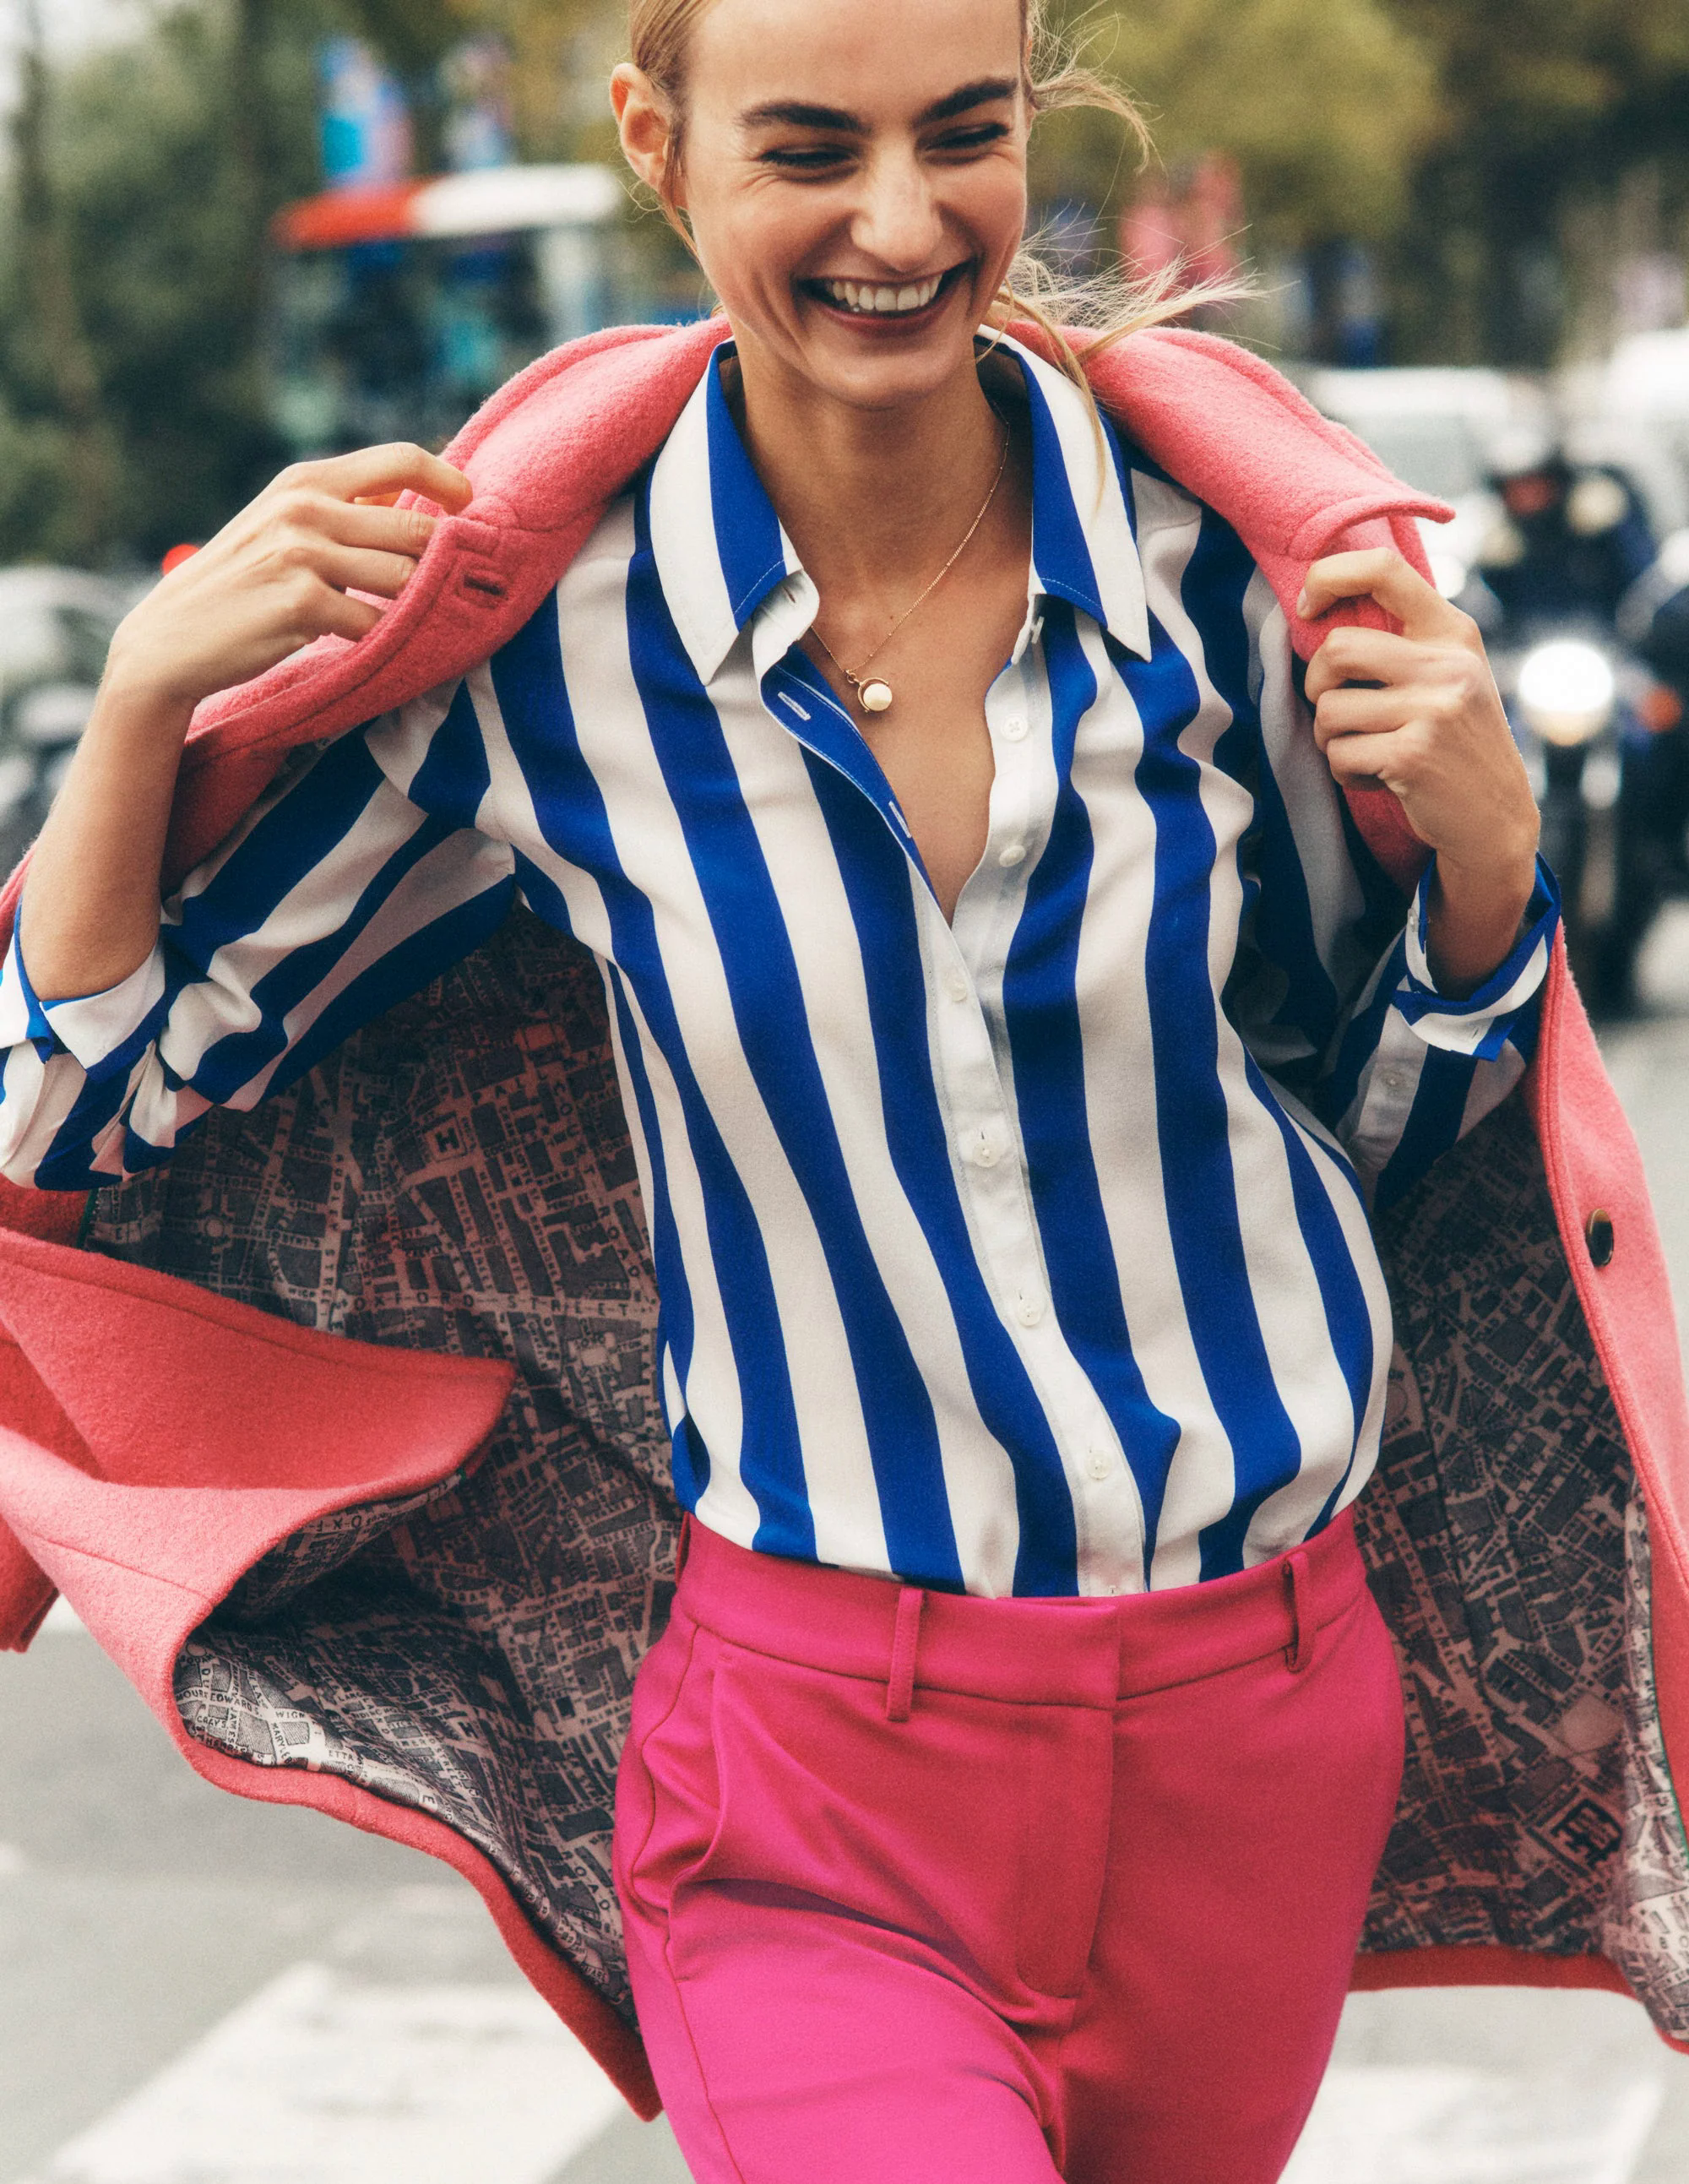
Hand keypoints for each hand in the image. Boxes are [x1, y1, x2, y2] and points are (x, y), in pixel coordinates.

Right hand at [105, 443, 472, 714]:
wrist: (173, 637)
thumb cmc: (242, 583)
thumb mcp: (283, 524)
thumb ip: (344, 508)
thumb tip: (414, 496)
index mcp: (306, 480)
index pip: (401, 458)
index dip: (449, 482)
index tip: (471, 508)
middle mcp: (306, 509)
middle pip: (415, 528)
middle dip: (437, 564)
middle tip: (447, 588)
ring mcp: (303, 555)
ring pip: (403, 579)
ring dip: (413, 606)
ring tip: (405, 620)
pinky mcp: (303, 606)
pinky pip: (375, 624)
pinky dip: (380, 639)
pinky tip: (366, 644)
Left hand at [1301, 549, 1541, 993]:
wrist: (1496, 819)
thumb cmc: (1455, 743)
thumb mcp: (1447, 678)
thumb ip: (1402, 643)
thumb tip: (1322, 616)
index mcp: (1453, 632)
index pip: (1383, 568)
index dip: (1329, 576)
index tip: (1308, 606)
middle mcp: (1447, 664)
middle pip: (1337, 648)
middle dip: (1317, 685)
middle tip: (1334, 708)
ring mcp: (1433, 709)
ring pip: (1329, 710)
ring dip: (1331, 740)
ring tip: (1367, 751)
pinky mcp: (1412, 755)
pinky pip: (1339, 755)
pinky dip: (1346, 773)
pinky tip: (1381, 778)